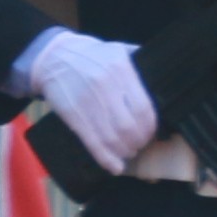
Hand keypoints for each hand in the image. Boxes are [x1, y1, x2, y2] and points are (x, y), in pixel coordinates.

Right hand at [18, 27, 160, 178]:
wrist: (54, 56)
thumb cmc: (90, 55)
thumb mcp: (118, 49)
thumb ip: (140, 61)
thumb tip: (163, 74)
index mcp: (121, 70)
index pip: (144, 107)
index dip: (151, 126)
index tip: (153, 132)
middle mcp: (105, 86)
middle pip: (130, 126)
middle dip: (140, 141)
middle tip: (141, 144)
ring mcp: (88, 102)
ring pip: (113, 137)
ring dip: (125, 151)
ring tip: (129, 152)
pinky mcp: (73, 115)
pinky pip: (92, 142)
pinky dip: (106, 158)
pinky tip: (115, 167)